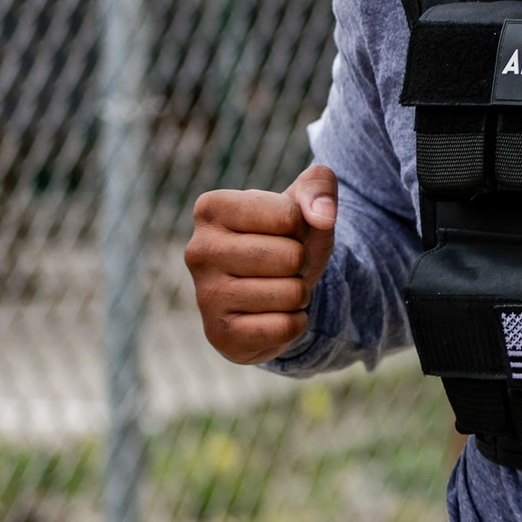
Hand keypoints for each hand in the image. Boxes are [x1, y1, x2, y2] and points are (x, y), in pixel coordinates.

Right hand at [186, 162, 336, 364]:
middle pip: (291, 256)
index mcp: (211, 208)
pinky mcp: (219, 335)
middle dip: (302, 262)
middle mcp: (198, 251)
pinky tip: (273, 315)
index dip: (301, 226)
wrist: (274, 292)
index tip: (283, 233)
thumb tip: (323, 217)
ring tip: (278, 288)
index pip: (288, 216)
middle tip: (284, 266)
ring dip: (299, 294)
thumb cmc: (286, 238)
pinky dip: (294, 323)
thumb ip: (319, 186)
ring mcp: (205, 295)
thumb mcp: (305, 204)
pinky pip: (285, 327)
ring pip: (291, 294)